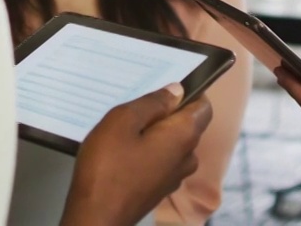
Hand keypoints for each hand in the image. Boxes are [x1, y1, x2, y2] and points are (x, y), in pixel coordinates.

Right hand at [60, 84, 212, 225]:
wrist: (95, 216)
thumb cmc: (107, 167)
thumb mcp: (123, 120)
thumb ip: (153, 102)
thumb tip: (176, 91)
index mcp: (184, 135)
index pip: (204, 106)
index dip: (189, 92)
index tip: (165, 88)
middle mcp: (186, 157)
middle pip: (187, 124)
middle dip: (167, 112)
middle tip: (135, 108)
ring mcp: (174, 177)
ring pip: (172, 144)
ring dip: (155, 133)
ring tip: (125, 130)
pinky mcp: (159, 189)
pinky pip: (161, 161)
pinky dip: (148, 151)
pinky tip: (123, 152)